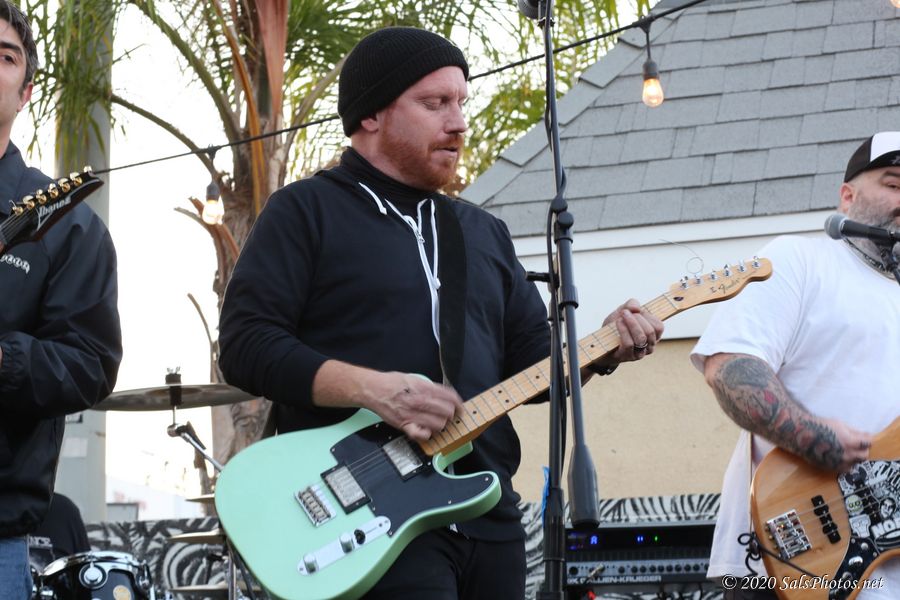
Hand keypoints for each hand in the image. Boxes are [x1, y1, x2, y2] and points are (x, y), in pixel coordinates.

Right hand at [311, 361, 463, 442]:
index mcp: (423, 388)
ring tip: (438, 422)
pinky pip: (422, 435)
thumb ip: (429, 386)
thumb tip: (444, 394)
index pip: (449, 396)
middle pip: (447, 412)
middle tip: (450, 415)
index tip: (460, 408)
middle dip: (451, 414)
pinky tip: (426, 430)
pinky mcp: (405, 425)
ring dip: (441, 424)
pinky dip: (427, 434)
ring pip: (438, 424)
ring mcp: (412, 414)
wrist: (373, 390)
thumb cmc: (392, 383)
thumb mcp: (414, 378)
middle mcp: (419, 401)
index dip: (458, 404)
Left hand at [602, 299, 663, 364]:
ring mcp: (639, 353)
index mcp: (653, 335)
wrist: (601, 342)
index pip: (658, 326)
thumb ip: (631, 304)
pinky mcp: (627, 356)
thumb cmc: (615, 326)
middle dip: (638, 318)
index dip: (648, 316)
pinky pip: (629, 343)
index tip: (635, 310)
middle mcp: (649, 346)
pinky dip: (624, 331)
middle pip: (650, 331)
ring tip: (621, 316)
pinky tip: (618, 323)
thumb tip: (636, 308)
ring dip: (631, 324)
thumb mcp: (623, 311)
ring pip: (641, 338)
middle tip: (625, 312)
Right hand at [817, 417, 872, 472]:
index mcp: (849, 442)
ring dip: (855, 457)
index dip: (868, 439)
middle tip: (858, 444)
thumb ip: (854, 432)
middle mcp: (846, 454)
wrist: (802, 436)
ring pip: (856, 463)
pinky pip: (846, 468)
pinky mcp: (832, 468)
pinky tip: (841, 456)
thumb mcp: (839, 424)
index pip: (868, 443)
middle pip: (864, 455)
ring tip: (848, 450)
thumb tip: (865, 436)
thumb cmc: (819, 427)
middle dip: (863, 449)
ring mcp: (839, 463)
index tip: (865, 437)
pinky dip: (847, 463)